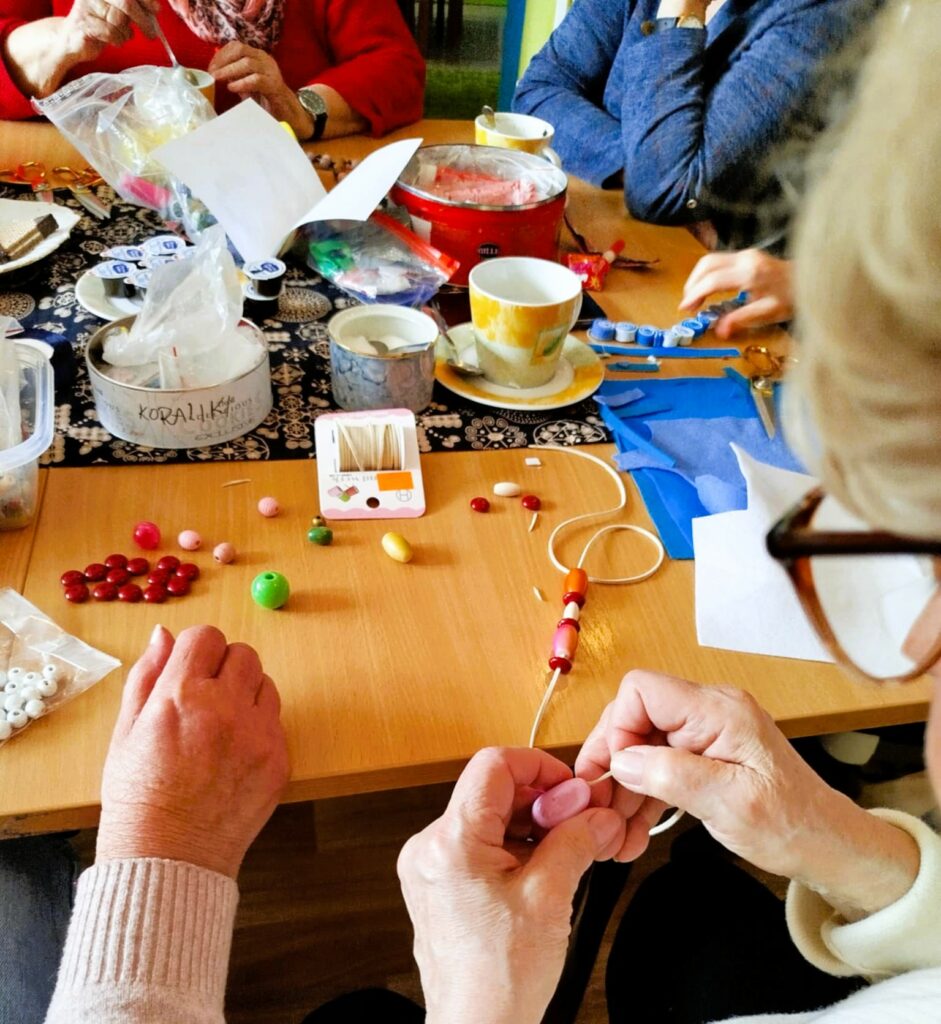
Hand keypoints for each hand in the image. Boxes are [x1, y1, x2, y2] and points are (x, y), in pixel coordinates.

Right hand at [60, 0, 157, 65]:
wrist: (73, 39)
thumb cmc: (100, 24)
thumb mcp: (118, 12)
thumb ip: (133, 7)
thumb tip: (154, 9)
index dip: (145, 0)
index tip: (156, 10)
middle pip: (126, 2)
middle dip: (142, 20)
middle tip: (151, 34)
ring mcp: (86, 6)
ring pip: (118, 20)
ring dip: (126, 32)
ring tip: (124, 35)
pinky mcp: (83, 23)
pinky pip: (110, 33)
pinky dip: (118, 40)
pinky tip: (116, 40)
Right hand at [97, 624, 289, 878]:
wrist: (169, 859)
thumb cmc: (139, 797)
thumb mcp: (126, 731)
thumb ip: (147, 676)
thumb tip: (164, 634)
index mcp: (181, 696)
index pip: (207, 637)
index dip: (197, 650)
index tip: (190, 669)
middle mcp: (225, 709)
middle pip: (243, 654)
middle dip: (225, 667)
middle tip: (206, 698)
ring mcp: (258, 735)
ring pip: (266, 684)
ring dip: (246, 695)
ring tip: (220, 729)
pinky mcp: (280, 760)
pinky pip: (276, 721)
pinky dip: (259, 728)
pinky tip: (234, 754)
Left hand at [209, 42, 313, 138]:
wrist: (287, 114)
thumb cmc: (265, 99)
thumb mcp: (246, 83)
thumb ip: (234, 75)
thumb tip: (215, 71)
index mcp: (258, 56)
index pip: (236, 46)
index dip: (221, 54)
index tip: (210, 67)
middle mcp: (265, 59)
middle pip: (240, 50)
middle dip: (223, 60)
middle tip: (212, 73)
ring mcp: (271, 71)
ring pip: (247, 62)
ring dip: (229, 70)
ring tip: (218, 79)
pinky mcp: (274, 85)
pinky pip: (256, 80)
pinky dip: (242, 83)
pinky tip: (232, 88)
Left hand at [398, 747, 624, 1023]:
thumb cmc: (499, 980)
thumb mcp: (551, 898)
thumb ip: (576, 841)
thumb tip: (597, 814)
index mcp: (451, 842)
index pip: (494, 765)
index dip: (539, 768)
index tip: (570, 788)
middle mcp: (430, 848)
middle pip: (492, 792)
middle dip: (541, 803)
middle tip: (578, 824)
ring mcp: (430, 867)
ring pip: (487, 819)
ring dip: (530, 828)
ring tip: (563, 855)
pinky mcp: (438, 886)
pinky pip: (478, 846)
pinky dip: (513, 850)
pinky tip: (541, 873)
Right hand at [576, 670, 919, 918]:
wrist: (828, 845)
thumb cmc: (792, 825)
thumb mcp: (731, 804)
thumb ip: (673, 775)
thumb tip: (621, 760)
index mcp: (719, 711)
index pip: (642, 690)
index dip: (619, 727)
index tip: (614, 772)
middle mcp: (709, 711)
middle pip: (635, 716)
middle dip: (613, 760)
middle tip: (599, 806)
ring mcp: (706, 732)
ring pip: (641, 743)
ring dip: (624, 785)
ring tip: (614, 831)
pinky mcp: (704, 753)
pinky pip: (658, 762)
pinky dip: (643, 792)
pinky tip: (632, 826)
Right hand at [679, 249, 792, 338]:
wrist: (812, 280)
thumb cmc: (792, 298)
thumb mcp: (767, 313)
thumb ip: (740, 319)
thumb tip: (720, 331)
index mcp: (749, 273)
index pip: (712, 280)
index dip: (695, 294)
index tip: (684, 309)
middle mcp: (745, 259)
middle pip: (706, 264)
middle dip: (692, 284)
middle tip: (687, 305)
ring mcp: (746, 254)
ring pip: (710, 260)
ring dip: (697, 278)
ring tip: (695, 299)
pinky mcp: (747, 255)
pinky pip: (719, 261)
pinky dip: (707, 275)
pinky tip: (707, 290)